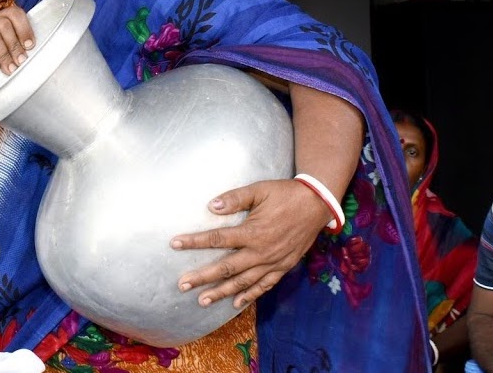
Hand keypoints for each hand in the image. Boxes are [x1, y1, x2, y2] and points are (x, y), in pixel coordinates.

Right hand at [0, 6, 34, 74]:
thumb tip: (34, 49)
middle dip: (15, 45)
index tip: (30, 46)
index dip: (24, 29)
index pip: (14, 13)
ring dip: (4, 55)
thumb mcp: (14, 48)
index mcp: (0, 20)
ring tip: (11, 69)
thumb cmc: (3, 59)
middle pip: (3, 24)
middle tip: (21, 61)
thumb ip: (23, 44)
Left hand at [171, 178, 332, 308]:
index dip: (194, 242)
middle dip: (202, 277)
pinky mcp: (283, 266)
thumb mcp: (259, 190)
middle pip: (226, 268)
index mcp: (252, 232)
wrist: (317, 204)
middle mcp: (261, 252)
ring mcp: (273, 262)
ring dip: (222, 292)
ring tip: (202, 301)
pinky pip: (264, 285)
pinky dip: (250, 295)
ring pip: (243, 282)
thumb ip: (235, 198)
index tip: (175, 244)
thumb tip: (210, 206)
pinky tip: (236, 303)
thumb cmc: (285, 193)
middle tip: (182, 285)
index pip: (217, 239)